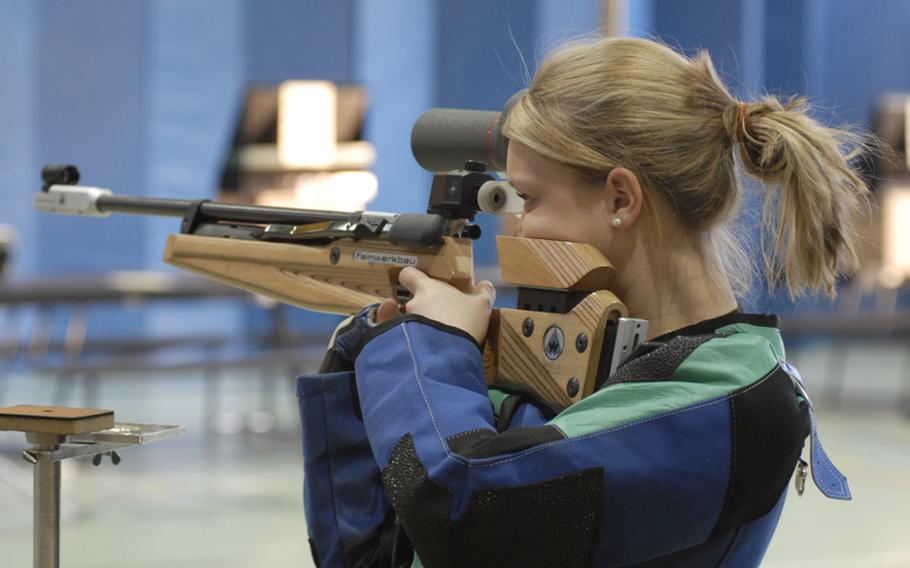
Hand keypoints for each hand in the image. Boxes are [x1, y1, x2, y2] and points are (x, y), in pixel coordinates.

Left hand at [374, 267, 495, 344]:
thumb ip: (484, 293)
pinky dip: (403, 343)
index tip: (418, 284)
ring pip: (403, 323)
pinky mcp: (397, 344)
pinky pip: (395, 340)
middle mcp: (412, 304)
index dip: (412, 278)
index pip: (409, 274)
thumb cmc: (465, 322)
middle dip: (420, 310)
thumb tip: (485, 285)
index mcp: (428, 288)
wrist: (448, 355)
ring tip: (429, 340)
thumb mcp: (482, 306)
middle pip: (410, 302)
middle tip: (435, 320)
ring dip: (413, 328)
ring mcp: (401, 324)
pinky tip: (417, 350)